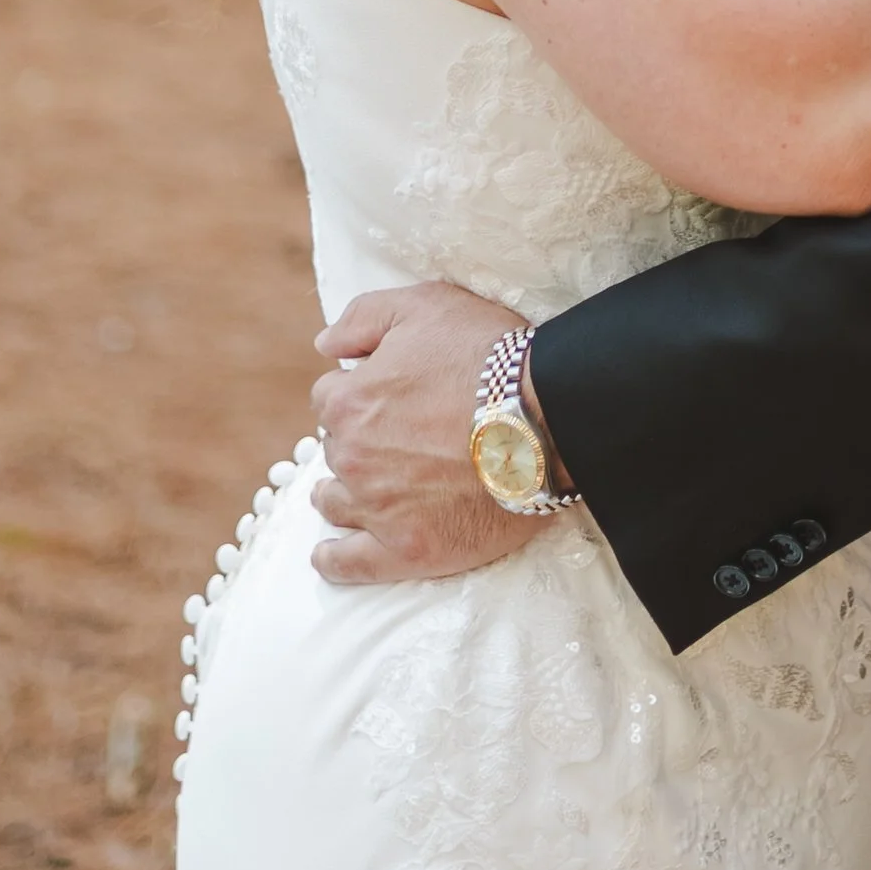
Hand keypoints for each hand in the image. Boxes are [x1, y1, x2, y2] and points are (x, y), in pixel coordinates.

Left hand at [308, 280, 528, 586]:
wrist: (547, 416)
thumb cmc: (489, 355)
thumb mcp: (425, 305)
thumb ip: (363, 318)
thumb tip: (324, 343)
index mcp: (350, 401)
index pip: (331, 398)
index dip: (361, 392)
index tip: (389, 395)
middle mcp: (353, 458)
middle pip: (338, 450)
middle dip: (360, 440)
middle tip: (398, 437)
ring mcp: (378, 509)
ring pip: (337, 503)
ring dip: (343, 493)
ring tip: (365, 489)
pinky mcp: (408, 549)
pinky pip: (350, 564)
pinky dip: (335, 559)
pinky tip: (329, 553)